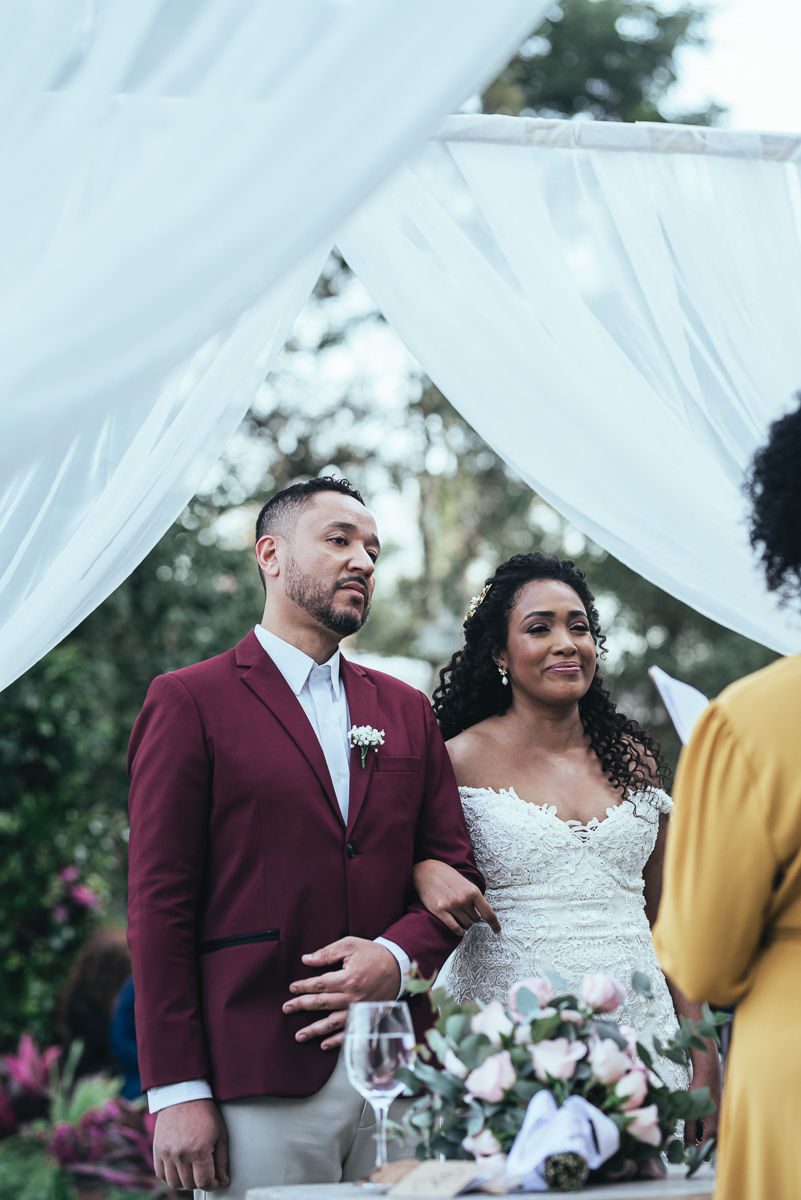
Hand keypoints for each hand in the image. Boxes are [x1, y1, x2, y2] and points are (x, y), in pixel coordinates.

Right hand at [153, 1098, 228, 1191]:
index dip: (211, 1185)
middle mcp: (181, 1154)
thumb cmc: (205, 1114)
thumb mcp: (220, 1134)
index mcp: (199, 1150)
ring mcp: (167, 1153)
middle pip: (189, 1185)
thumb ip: (222, 1160)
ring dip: (184, 1182)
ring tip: (191, 1172)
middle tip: (204, 1173)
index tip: (214, 1181)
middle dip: (199, 1182)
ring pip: (174, 1183)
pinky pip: (160, 1174)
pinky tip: (178, 1169)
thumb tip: (224, 1181)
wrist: (183, 1096)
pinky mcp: (157, 1150)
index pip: (204, 1182)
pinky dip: (169, 1177)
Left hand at [283, 937, 400, 1049]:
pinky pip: (350, 1032)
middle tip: (286, 1009)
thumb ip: (327, 952)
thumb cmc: (373, 954)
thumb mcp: (350, 945)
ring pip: (332, 1023)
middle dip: (301, 1006)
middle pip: (321, 1004)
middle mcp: (353, 997)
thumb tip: (306, 959)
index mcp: (347, 978)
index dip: (303, 987)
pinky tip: (324, 1044)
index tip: (292, 988)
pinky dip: (336, 1040)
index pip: (319, 985)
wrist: (398, 966)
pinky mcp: (368, 1017)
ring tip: (299, 1035)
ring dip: (314, 1030)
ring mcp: (360, 1010)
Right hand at [412, 859, 500, 935]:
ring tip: (461, 918)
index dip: (495, 925)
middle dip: (473, 918)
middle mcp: (463, 899)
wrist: (426, 871)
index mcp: (472, 891)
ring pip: (466, 925)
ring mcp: (451, 906)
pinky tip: (460, 930)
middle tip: (466, 912)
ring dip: (465, 925)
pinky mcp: (440, 911)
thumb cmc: (446, 876)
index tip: (498, 932)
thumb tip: (481, 915)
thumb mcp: (465, 883)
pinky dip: (459, 932)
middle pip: (476, 920)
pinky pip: (454, 928)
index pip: (488, 913)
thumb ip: (473, 897)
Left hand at [684, 1048, 721, 1146]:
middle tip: (687, 1136)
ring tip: (693, 1124)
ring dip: (702, 1137)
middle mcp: (720, 1130)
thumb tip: (688, 1148)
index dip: (693, 1153)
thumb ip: (689, 1133)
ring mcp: (722, 1125)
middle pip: (708, 1148)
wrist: (708, 1076)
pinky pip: (713, 1131)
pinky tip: (698, 1119)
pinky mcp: (721, 1119)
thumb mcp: (690, 1113)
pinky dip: (705, 1129)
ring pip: (711, 1140)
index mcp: (712, 1131)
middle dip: (698, 1145)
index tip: (684, 1151)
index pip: (704, 1152)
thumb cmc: (698, 1093)